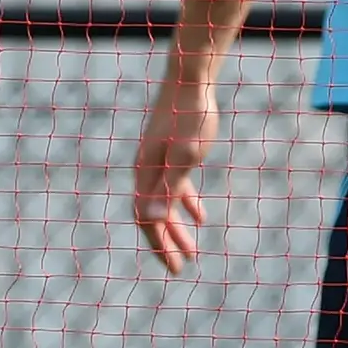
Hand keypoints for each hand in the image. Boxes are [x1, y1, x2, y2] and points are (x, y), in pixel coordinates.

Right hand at [131, 60, 219, 275]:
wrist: (190, 79)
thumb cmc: (191, 117)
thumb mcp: (185, 157)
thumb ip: (169, 188)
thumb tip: (150, 219)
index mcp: (147, 175)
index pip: (147, 219)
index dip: (159, 246)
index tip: (175, 268)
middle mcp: (146, 171)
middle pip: (151, 216)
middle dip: (166, 244)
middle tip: (181, 267)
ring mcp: (156, 161)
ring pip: (163, 204)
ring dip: (175, 228)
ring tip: (191, 250)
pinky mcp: (169, 152)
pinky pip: (175, 187)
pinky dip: (185, 205)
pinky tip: (201, 218)